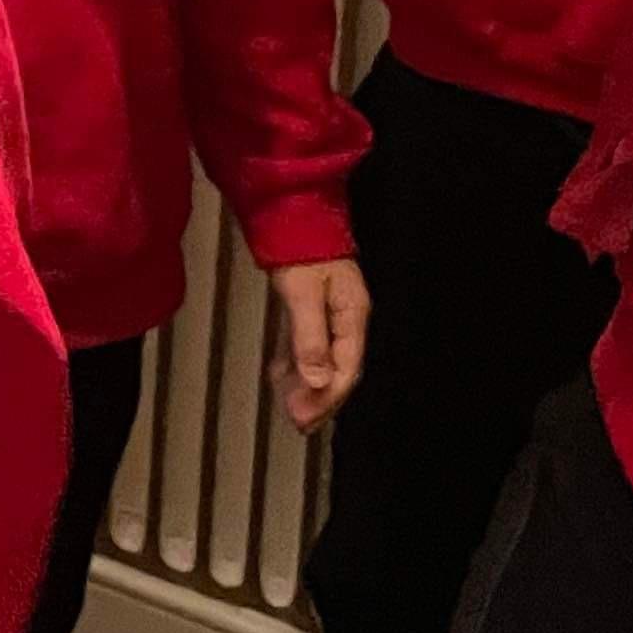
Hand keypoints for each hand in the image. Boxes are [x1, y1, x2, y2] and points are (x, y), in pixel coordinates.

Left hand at [266, 258, 369, 429]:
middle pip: (338, 367)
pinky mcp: (314, 303)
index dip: (328, 397)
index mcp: (353, 315)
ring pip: (323, 357)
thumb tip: (316, 381)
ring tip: (289, 407)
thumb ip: (309, 337)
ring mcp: (331, 310)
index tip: (306, 419)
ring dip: (306, 384)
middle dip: (319, 397)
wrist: (292, 208)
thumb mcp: (303, 293)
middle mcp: (347, 316)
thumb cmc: (301, 248)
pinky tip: (279, 375)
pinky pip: (309, 341)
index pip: (347, 368)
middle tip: (298, 423)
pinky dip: (295, 361)